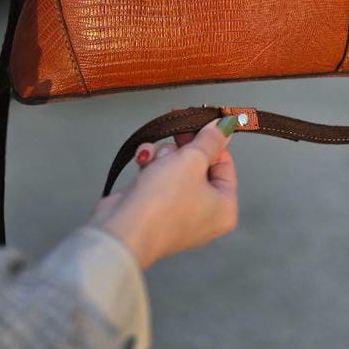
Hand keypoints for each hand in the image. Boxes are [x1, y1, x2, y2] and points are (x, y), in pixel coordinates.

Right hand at [91, 115, 238, 269]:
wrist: (122, 228)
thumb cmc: (162, 201)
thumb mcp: (192, 160)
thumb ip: (210, 139)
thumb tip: (225, 126)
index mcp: (224, 208)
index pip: (225, 163)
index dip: (211, 139)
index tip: (199, 119)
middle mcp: (205, 215)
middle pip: (199, 165)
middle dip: (181, 148)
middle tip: (174, 131)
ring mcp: (179, 213)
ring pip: (176, 168)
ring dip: (163, 156)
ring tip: (154, 158)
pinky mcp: (155, 209)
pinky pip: (159, 178)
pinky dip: (151, 166)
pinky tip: (142, 161)